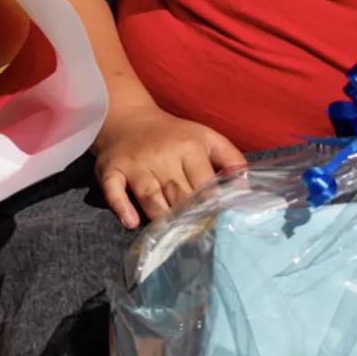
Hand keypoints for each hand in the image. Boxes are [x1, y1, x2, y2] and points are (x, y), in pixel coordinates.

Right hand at [93, 104, 245, 227]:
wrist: (128, 118)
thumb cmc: (173, 135)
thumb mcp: (207, 137)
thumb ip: (231, 159)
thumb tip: (245, 189)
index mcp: (188, 146)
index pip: (205, 184)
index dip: (213, 206)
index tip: (219, 224)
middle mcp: (162, 155)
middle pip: (179, 194)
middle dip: (190, 218)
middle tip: (199, 237)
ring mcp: (135, 164)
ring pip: (151, 197)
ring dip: (162, 218)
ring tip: (173, 236)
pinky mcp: (110, 169)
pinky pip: (113, 190)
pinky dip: (121, 207)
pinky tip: (131, 222)